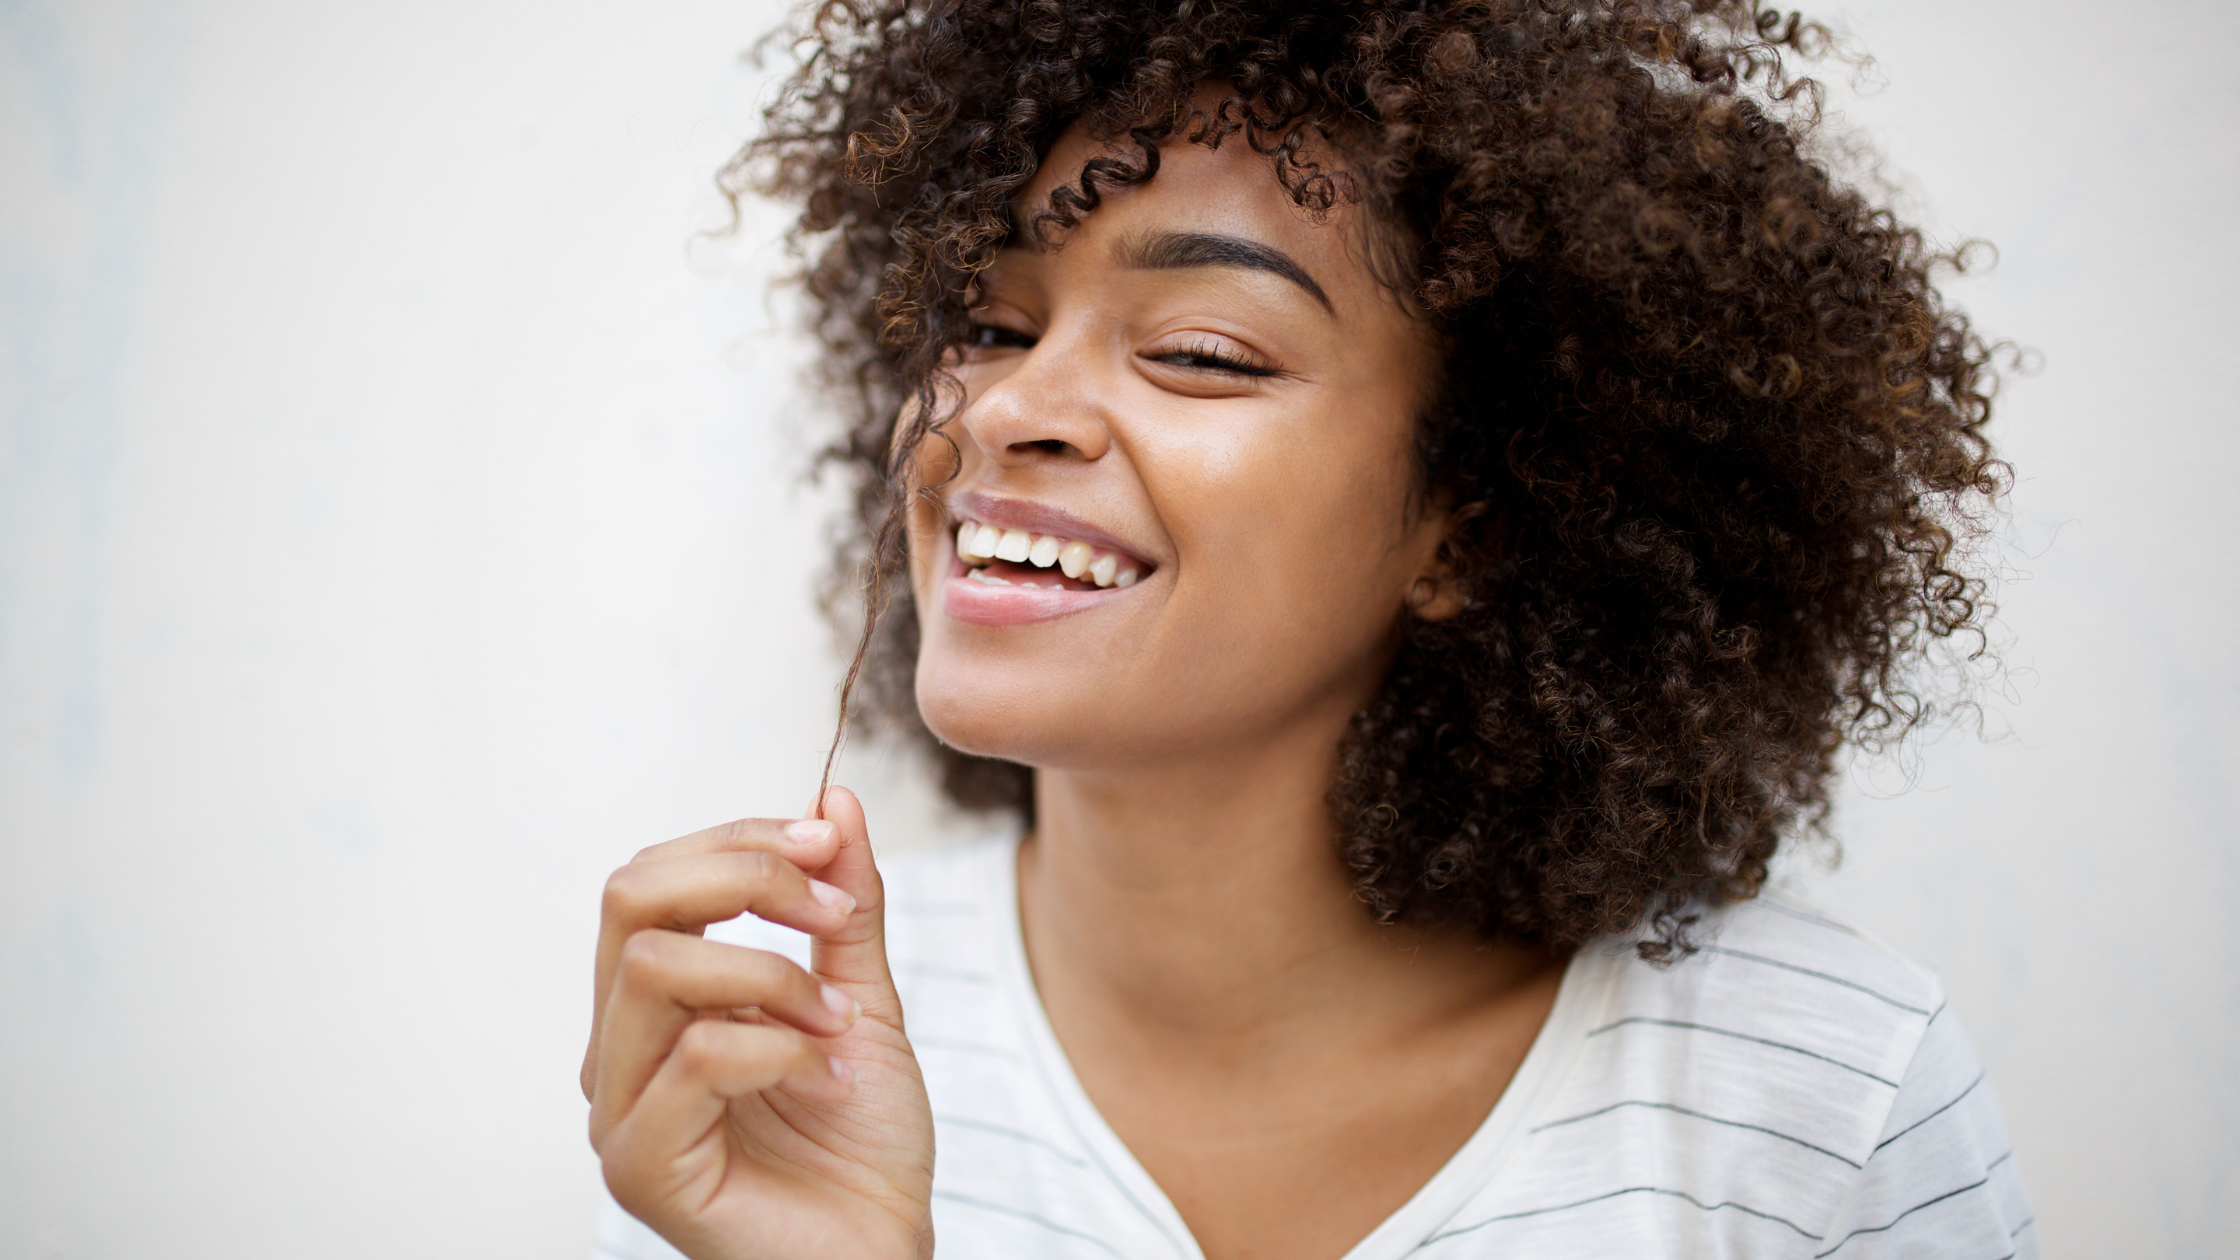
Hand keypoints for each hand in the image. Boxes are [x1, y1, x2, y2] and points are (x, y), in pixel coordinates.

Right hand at [584, 786, 933, 1259]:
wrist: (883, 1252)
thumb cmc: (861, 1142)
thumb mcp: (863, 998)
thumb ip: (844, 908)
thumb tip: (831, 800)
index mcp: (653, 1005)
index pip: (651, 876)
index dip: (740, 841)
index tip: (829, 844)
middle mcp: (617, 1050)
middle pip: (629, 897)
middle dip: (744, 877)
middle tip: (831, 912)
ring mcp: (618, 1111)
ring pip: (654, 969)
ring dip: (772, 974)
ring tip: (841, 1021)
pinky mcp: (640, 1168)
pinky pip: (697, 1058)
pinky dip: (782, 1046)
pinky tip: (830, 1074)